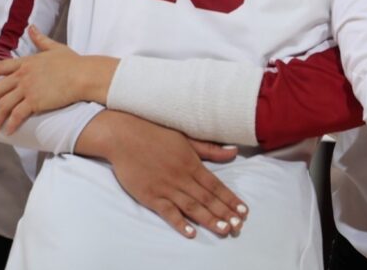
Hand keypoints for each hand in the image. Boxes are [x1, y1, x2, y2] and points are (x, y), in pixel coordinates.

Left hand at [0, 25, 115, 134]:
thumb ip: (40, 39)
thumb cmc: (73, 62)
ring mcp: (28, 89)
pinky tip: (8, 131)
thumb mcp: (55, 48)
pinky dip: (11, 124)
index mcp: (26, 62)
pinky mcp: (35, 102)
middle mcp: (23, 76)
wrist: (83, 75)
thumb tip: (31, 27)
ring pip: (4, 105)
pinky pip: (18, 115)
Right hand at [79, 111, 249, 238]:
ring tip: (224, 230)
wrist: (124, 136)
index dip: (231, 199)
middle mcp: (182, 177)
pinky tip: (191, 232)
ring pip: (192, 207)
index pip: (216, 185)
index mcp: (192, 163)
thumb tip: (234, 151)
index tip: (243, 210)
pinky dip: (179, 222)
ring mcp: (166, 187)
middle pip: (207, 198)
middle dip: (225, 213)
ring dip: (209, 219)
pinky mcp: (150, 195)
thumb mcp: (186, 138)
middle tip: (239, 226)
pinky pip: (167, 212)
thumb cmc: (156, 134)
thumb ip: (210, 149)